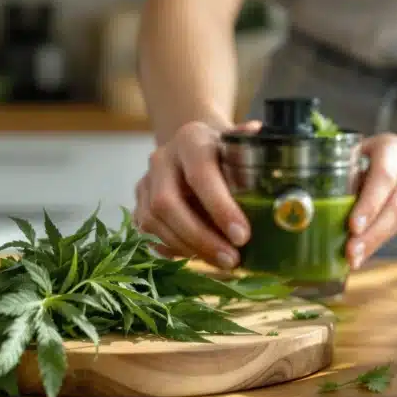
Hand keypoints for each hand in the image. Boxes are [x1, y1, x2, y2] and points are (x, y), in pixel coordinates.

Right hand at [133, 120, 259, 267]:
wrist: (194, 147)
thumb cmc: (223, 150)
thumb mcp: (238, 143)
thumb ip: (248, 144)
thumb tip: (257, 134)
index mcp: (190, 141)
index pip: (200, 175)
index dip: (220, 208)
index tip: (242, 236)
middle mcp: (162, 160)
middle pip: (168, 203)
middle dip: (200, 237)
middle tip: (231, 260)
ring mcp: (146, 182)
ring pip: (154, 221)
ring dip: (188, 248)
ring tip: (221, 262)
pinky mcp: (139, 204)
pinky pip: (148, 233)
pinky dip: (173, 249)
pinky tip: (199, 257)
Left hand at [346, 133, 396, 268]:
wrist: (389, 156)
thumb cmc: (362, 155)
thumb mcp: (350, 154)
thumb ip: (341, 174)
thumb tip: (314, 206)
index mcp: (391, 147)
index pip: (384, 176)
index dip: (370, 203)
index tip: (353, 226)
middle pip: (396, 203)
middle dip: (373, 231)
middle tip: (352, 251)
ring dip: (375, 242)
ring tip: (353, 258)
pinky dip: (378, 242)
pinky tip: (362, 254)